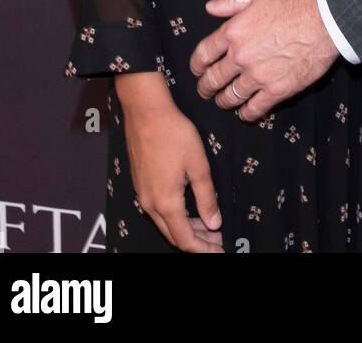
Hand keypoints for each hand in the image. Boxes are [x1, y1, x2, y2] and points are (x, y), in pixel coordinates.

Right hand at [121, 95, 224, 252]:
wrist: (146, 112)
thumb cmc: (175, 134)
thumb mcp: (198, 165)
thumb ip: (206, 197)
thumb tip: (214, 223)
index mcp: (166, 203)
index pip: (185, 240)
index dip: (204, 249)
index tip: (220, 249)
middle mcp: (150, 204)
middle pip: (174, 235)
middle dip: (198, 241)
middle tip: (218, 238)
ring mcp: (143, 194)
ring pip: (166, 223)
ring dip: (187, 227)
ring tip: (209, 223)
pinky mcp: (140, 184)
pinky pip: (158, 210)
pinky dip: (176, 215)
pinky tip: (190, 206)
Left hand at [190, 0, 338, 121]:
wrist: (326, 18)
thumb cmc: (296, 0)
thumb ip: (232, 1)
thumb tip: (211, 8)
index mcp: (234, 31)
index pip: (204, 53)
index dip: (197, 64)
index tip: (197, 69)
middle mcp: (241, 56)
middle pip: (213, 79)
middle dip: (206, 87)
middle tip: (205, 90)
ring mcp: (258, 75)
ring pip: (231, 96)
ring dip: (224, 101)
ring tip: (224, 101)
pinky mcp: (277, 90)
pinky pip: (255, 108)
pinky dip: (247, 113)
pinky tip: (246, 112)